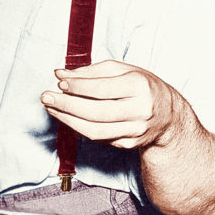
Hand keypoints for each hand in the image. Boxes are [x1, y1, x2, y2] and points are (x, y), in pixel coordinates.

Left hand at [41, 59, 178, 149]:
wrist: (168, 115)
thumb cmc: (141, 86)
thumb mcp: (122, 70)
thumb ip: (91, 71)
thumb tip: (61, 74)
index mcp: (140, 86)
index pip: (102, 88)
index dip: (78, 87)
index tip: (60, 82)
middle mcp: (140, 110)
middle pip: (96, 112)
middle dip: (67, 105)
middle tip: (46, 97)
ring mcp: (135, 131)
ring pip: (95, 130)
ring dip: (68, 120)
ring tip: (51, 108)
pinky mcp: (129, 145)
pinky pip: (98, 139)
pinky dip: (78, 128)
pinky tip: (66, 118)